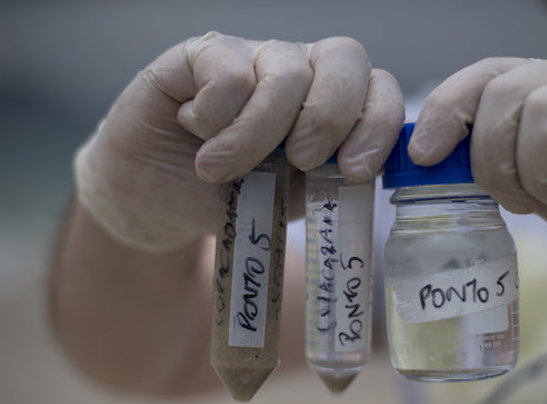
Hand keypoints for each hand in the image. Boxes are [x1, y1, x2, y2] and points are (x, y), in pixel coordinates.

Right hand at [75, 32, 403, 251]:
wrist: (159, 198)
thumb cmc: (232, 197)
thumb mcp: (290, 200)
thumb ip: (328, 182)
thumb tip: (360, 171)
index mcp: (332, 107)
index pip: (380, 91)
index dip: (381, 125)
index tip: (357, 172)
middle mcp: (301, 71)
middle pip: (346, 58)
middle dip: (329, 118)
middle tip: (301, 161)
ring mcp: (255, 56)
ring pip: (286, 71)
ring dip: (256, 134)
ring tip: (220, 169)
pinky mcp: (205, 53)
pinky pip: (230, 74)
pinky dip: (215, 117)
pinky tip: (197, 131)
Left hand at [409, 57, 546, 298]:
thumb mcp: (529, 181)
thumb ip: (491, 162)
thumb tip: (429, 162)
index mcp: (539, 88)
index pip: (481, 77)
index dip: (446, 110)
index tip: (422, 156)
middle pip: (504, 98)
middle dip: (493, 161)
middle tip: (515, 201)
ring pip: (542, 119)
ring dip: (537, 180)